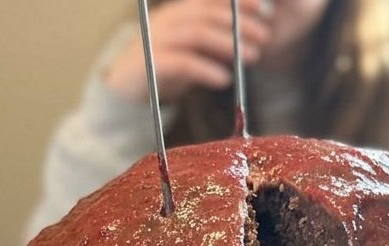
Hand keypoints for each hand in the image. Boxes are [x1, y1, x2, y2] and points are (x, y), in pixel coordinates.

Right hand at [104, 0, 273, 102]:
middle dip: (239, 22)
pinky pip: (182, 62)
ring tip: (253, 57)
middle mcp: (167, 20)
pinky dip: (206, 70)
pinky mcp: (150, 64)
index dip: (237, 2)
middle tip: (265, 36)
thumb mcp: (193, 52)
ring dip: (228, 44)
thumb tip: (251, 40)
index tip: (265, 8)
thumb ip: (216, 44)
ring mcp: (157, 40)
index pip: (210, 0)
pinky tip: (224, 79)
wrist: (123, 92)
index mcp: (179, 13)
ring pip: (196, 34)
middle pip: (206, 14)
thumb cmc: (163, 71)